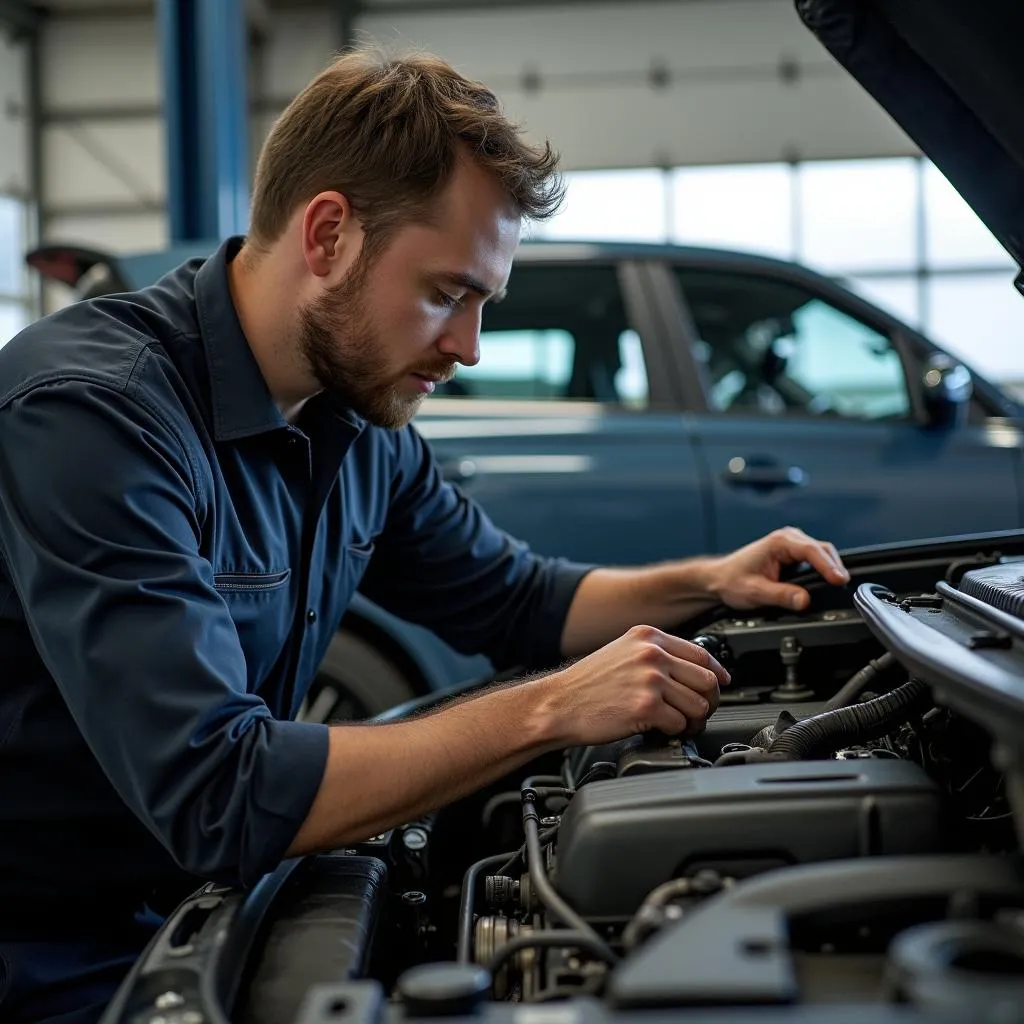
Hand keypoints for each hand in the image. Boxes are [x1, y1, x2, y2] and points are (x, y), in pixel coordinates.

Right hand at [538, 624, 729, 746]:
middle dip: (708, 702)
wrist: (558, 705)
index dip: (716, 674)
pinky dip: (675, 732)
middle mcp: (652, 654)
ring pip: (699, 704)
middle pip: (707, 680)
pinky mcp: (646, 707)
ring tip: (679, 725)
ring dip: (693, 720)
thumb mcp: (622, 653)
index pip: (701, 654)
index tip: (720, 685)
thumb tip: (693, 671)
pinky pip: (680, 723)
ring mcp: (650, 679)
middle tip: (697, 713)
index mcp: (648, 637)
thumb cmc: (587, 685)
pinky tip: (662, 731)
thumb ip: (655, 655)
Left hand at [705, 526, 848, 611]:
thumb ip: (781, 596)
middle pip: (822, 549)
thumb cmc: (732, 580)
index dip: (828, 566)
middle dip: (835, 566)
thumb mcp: (755, 591)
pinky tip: (829, 580)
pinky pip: (816, 559)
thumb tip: (804, 600)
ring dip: (831, 567)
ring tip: (839, 584)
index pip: (812, 551)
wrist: (719, 578)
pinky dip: (824, 568)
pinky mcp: (793, 554)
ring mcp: (791, 544)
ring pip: (821, 553)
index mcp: (779, 542)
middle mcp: (787, 538)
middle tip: (844, 585)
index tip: (839, 579)